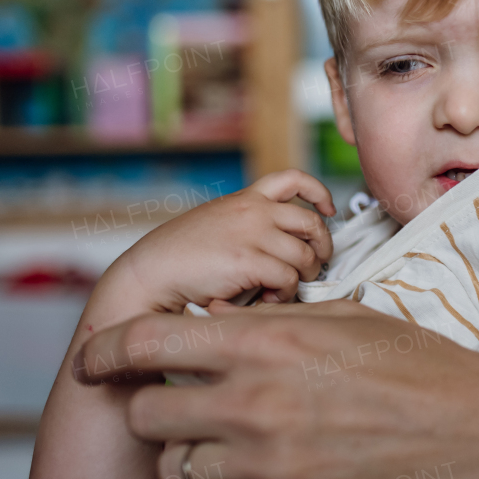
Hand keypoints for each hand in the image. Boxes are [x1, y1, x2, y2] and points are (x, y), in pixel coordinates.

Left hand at [72, 304, 478, 478]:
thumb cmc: (418, 366)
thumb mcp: (345, 317)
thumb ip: (272, 322)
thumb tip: (212, 324)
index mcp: (269, 339)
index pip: (147, 341)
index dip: (107, 351)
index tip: (95, 361)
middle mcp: (258, 402)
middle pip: (148, 414)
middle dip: (162, 410)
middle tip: (194, 408)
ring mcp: (272, 466)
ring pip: (180, 470)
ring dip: (199, 458)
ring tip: (244, 447)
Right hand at [116, 169, 335, 311]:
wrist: (150, 274)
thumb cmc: (179, 257)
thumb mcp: (217, 224)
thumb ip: (249, 225)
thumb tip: (282, 245)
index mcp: (246, 198)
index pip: (294, 179)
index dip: (319, 193)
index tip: (329, 210)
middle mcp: (254, 211)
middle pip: (312, 222)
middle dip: (322, 247)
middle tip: (315, 265)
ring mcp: (253, 234)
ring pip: (306, 254)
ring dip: (304, 276)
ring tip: (284, 289)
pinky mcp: (249, 261)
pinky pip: (289, 278)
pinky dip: (285, 293)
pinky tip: (269, 299)